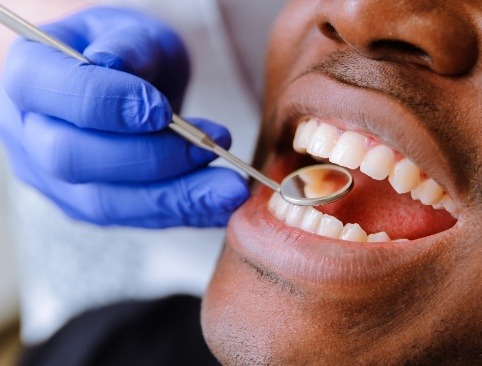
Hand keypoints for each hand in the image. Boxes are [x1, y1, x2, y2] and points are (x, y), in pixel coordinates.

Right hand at [0, 7, 248, 227]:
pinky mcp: (89, 205)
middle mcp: (29, 135)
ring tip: (230, 189)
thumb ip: (126, 45)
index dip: (107, 104)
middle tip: (211, 146)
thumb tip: (113, 64)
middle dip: (150, 157)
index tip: (163, 110)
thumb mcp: (131, 32)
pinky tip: (219, 204)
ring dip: (176, 197)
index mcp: (27, 77)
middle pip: (73, 159)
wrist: (124, 86)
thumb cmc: (126, 52)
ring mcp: (55, 179)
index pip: (51, 94)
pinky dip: (182, 212)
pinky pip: (134, 218)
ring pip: (107, 203)